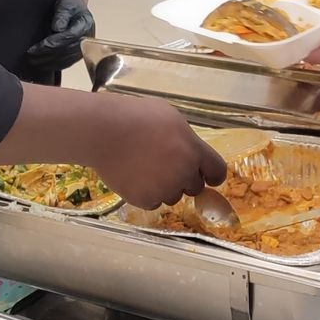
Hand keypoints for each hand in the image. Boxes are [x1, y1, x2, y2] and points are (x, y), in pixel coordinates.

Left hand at [24, 0, 95, 71]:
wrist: (76, 9)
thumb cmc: (70, 5)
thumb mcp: (65, 4)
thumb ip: (62, 15)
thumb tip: (57, 28)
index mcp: (85, 25)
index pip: (68, 38)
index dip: (52, 43)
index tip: (38, 46)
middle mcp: (86, 39)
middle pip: (66, 51)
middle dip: (46, 54)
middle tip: (30, 55)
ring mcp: (83, 49)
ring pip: (65, 60)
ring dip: (48, 62)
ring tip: (32, 60)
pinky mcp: (77, 55)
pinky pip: (65, 64)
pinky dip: (52, 65)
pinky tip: (41, 64)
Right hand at [88, 97, 227, 208]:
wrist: (103, 132)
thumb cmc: (136, 117)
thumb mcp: (170, 117)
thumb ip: (186, 139)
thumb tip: (190, 151)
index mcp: (193, 150)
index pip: (217, 171)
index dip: (213, 174)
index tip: (208, 176)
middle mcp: (183, 173)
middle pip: (195, 187)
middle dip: (184, 178)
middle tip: (164, 165)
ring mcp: (164, 189)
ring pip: (173, 196)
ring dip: (165, 187)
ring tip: (144, 168)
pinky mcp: (145, 200)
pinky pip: (153, 202)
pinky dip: (146, 193)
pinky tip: (134, 176)